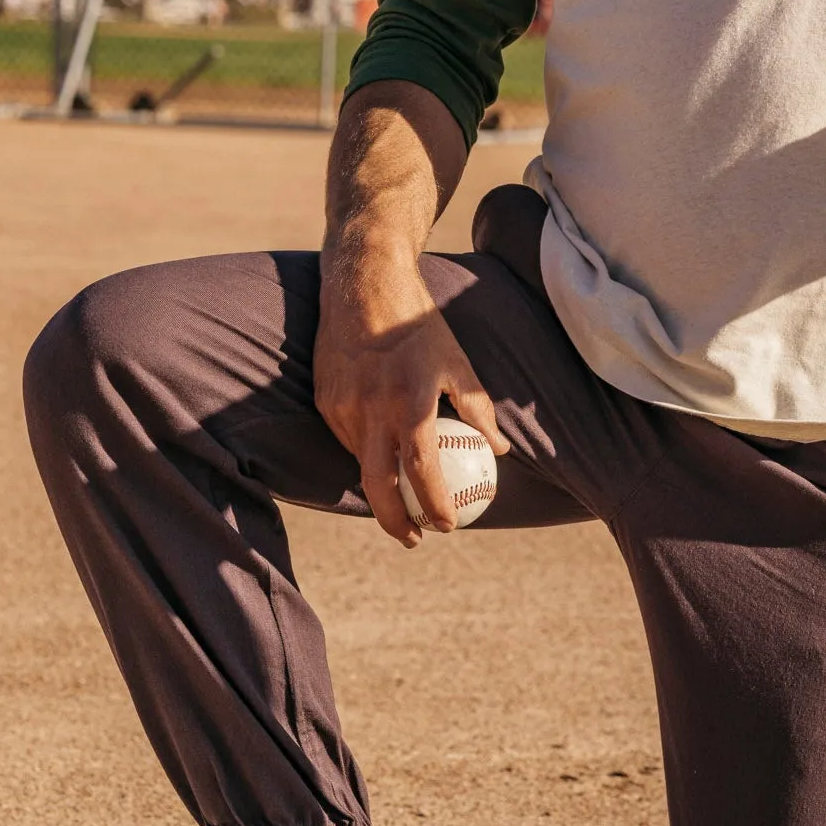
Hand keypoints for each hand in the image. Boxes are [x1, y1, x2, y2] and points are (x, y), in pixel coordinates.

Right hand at [313, 242, 509, 545]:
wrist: (363, 286)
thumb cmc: (420, 324)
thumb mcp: (458, 362)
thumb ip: (478, 409)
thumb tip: (500, 451)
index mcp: (411, 399)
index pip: (422, 469)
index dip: (435, 504)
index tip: (448, 526)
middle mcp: (372, 407)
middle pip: (378, 485)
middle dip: (396, 523)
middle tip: (416, 539)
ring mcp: (343, 405)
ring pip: (361, 462)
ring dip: (381, 487)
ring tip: (403, 502)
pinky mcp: (325, 400)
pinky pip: (347, 439)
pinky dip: (366, 453)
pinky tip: (382, 456)